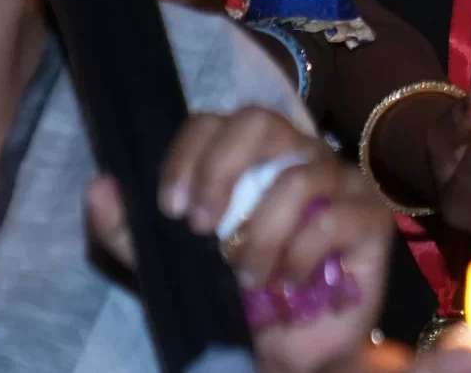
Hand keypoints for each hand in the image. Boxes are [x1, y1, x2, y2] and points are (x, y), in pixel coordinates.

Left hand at [86, 106, 386, 372]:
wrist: (287, 352)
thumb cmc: (235, 301)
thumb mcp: (171, 268)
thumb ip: (132, 231)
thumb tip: (99, 186)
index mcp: (247, 159)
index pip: (214, 122)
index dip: (187, 155)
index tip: (170, 210)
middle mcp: (295, 155)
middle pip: (259, 121)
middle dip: (221, 169)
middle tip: (201, 227)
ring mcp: (339, 181)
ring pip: (298, 176)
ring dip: (261, 233)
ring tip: (247, 276)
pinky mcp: (371, 217)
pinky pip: (335, 219)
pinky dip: (300, 256)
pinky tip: (286, 284)